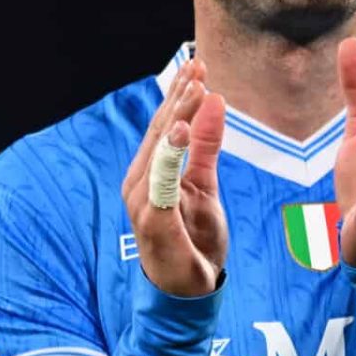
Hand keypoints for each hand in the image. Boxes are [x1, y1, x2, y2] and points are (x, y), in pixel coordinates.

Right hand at [121, 58, 227, 296]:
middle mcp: (140, 182)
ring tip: (196, 87)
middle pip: (160, 131)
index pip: (165, 125)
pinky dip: (170, 153)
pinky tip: (183, 130)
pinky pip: (161, 181)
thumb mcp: (206, 185)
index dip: (181, 94)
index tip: (200, 65)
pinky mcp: (152, 220)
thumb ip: (208, 146)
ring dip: (177, 115)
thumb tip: (215, 99)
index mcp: (151, 172)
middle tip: (199, 65)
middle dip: (179, 96)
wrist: (188, 291)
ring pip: (159, 149)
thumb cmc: (193, 239)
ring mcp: (143, 201)